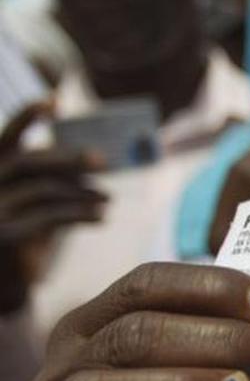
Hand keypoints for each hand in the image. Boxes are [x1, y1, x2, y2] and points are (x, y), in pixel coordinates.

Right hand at [0, 102, 105, 311]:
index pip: (6, 137)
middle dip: (68, 158)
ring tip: (108, 198)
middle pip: (30, 162)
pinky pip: (49, 218)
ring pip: (45, 190)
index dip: (26, 117)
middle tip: (103, 161)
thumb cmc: (22, 230)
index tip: (53, 101)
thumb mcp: (33, 198)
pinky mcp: (4, 236)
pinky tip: (102, 217)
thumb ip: (50, 176)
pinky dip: (81, 215)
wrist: (1, 279)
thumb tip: (91, 157)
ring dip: (83, 192)